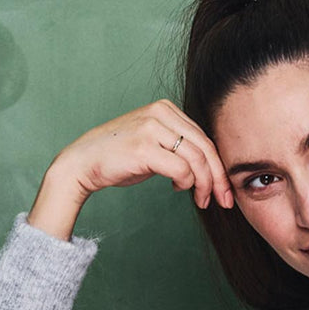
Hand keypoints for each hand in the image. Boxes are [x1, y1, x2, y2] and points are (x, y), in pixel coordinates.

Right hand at [47, 98, 233, 211]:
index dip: (218, 165)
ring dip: (204, 185)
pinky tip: (179, 190)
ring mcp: (151, 128)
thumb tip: (209, 168)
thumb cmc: (119, 157)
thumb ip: (178, 147)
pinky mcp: (144, 147)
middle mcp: (160, 113)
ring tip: (202, 201)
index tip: (224, 188)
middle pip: (205, 147)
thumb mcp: (154, 144)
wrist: (83, 162)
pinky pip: (181, 168)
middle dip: (219, 178)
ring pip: (197, 159)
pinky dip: (186, 183)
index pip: (204, 138)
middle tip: (225, 200)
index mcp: (165, 108)